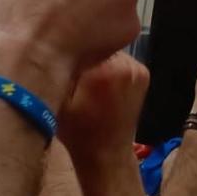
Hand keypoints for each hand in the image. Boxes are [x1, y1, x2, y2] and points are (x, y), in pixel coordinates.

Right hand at [59, 53, 148, 168]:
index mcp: (102, 71)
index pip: (82, 41)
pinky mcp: (143, 74)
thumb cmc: (78, 132)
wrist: (107, 155)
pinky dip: (111, 66)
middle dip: (85, 52)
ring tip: (88, 78)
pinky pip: (121, 59)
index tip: (60, 55)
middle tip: (73, 67)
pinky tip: (102, 84)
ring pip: (109, 50)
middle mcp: (125, 65)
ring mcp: (137, 69)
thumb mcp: (57, 103)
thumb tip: (53, 45)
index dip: (69, 46)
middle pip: (97, 43)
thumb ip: (56, 72)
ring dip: (99, 59)